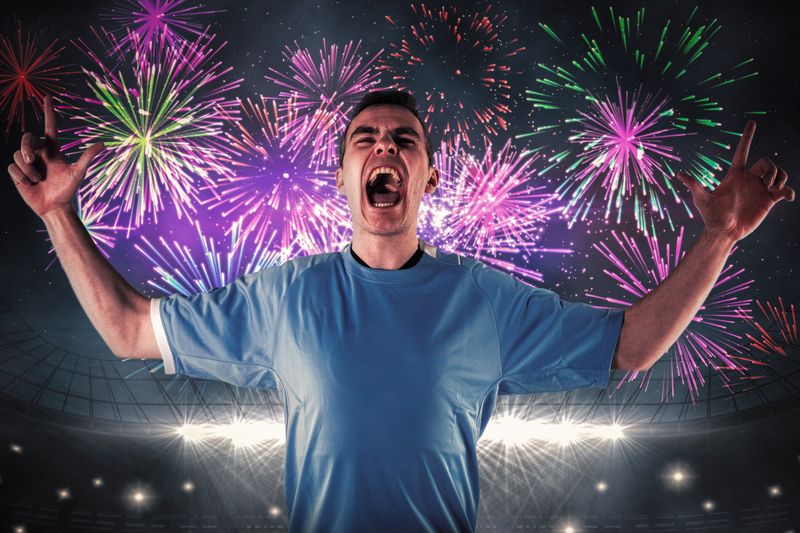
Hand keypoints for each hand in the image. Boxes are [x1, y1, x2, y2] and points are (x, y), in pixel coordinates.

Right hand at [7, 96, 103, 218]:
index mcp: (52, 149)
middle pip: (26, 138)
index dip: (49, 112)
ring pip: (19, 154)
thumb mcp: (78, 173)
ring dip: (28, 168)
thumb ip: (87, 158)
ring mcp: (27, 162)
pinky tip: (29, 183)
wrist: (55, 206)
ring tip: (37, 179)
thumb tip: (103, 144)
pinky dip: (21, 175)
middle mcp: (39, 153)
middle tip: (34, 159)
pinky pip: (12, 167)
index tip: (48, 97)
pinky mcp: (17, 172)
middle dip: (27, 146)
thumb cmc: (67, 190)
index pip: (49, 126)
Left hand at [675, 121, 794, 241]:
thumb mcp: (702, 199)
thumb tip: (679, 174)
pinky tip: (787, 197)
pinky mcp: (769, 201)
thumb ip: (694, 185)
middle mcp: (749, 179)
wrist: (724, 232)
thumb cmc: (711, 216)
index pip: (742, 151)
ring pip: (779, 173)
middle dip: (770, 169)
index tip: (751, 122)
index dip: (746, 137)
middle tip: (766, 184)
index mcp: (735, 175)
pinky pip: (785, 191)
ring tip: (773, 190)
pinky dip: (790, 191)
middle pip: (766, 163)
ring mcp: (760, 189)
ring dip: (781, 178)